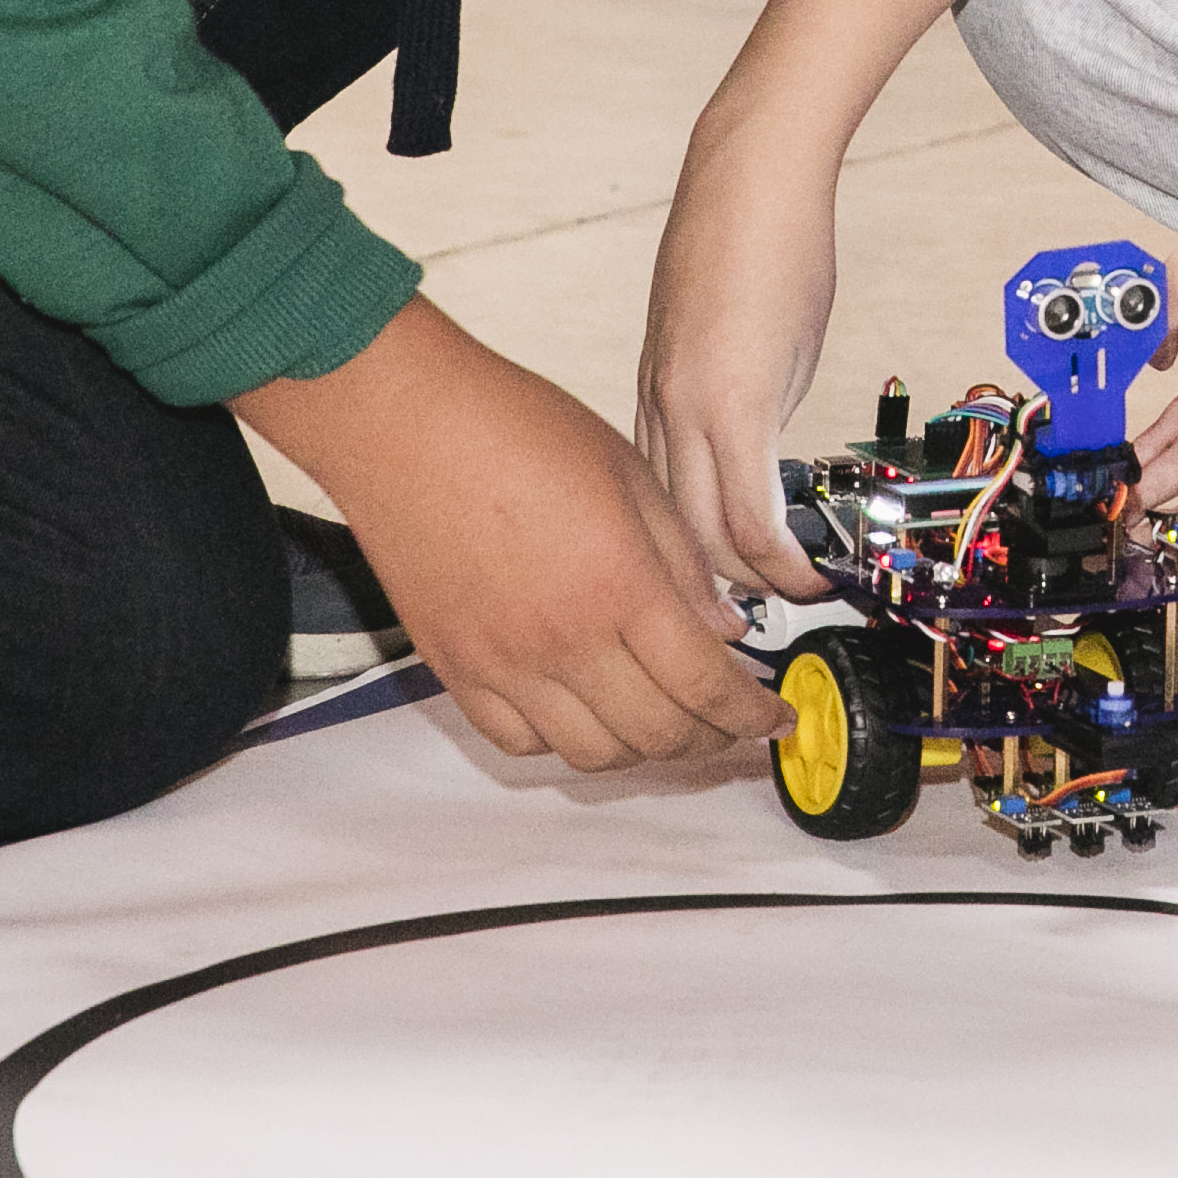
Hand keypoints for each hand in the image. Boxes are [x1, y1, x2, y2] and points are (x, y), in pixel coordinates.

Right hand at [235, 300, 789, 772]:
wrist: (403, 423)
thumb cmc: (513, 428)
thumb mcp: (631, 474)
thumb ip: (683, 561)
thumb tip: (723, 629)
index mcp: (619, 585)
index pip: (706, 685)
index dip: (751, 715)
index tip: (775, 719)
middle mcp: (563, 641)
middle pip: (658, 735)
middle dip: (710, 738)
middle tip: (728, 721)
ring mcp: (503, 665)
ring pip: (593, 754)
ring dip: (642, 748)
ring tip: (662, 717)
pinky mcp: (455, 670)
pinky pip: (520, 742)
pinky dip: (564, 741)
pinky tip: (584, 709)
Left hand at [636, 132, 843, 602]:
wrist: (753, 174)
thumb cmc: (749, 233)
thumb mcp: (729, 330)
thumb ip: (738, 388)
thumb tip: (763, 427)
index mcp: (655, 395)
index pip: (656, 508)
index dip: (686, 564)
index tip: (719, 598)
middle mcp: (659, 411)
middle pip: (668, 537)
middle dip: (707, 595)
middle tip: (749, 631)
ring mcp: (690, 410)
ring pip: (701, 534)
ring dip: (743, 585)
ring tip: (783, 612)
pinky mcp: (732, 402)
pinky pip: (745, 507)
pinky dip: (773, 556)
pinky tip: (804, 577)